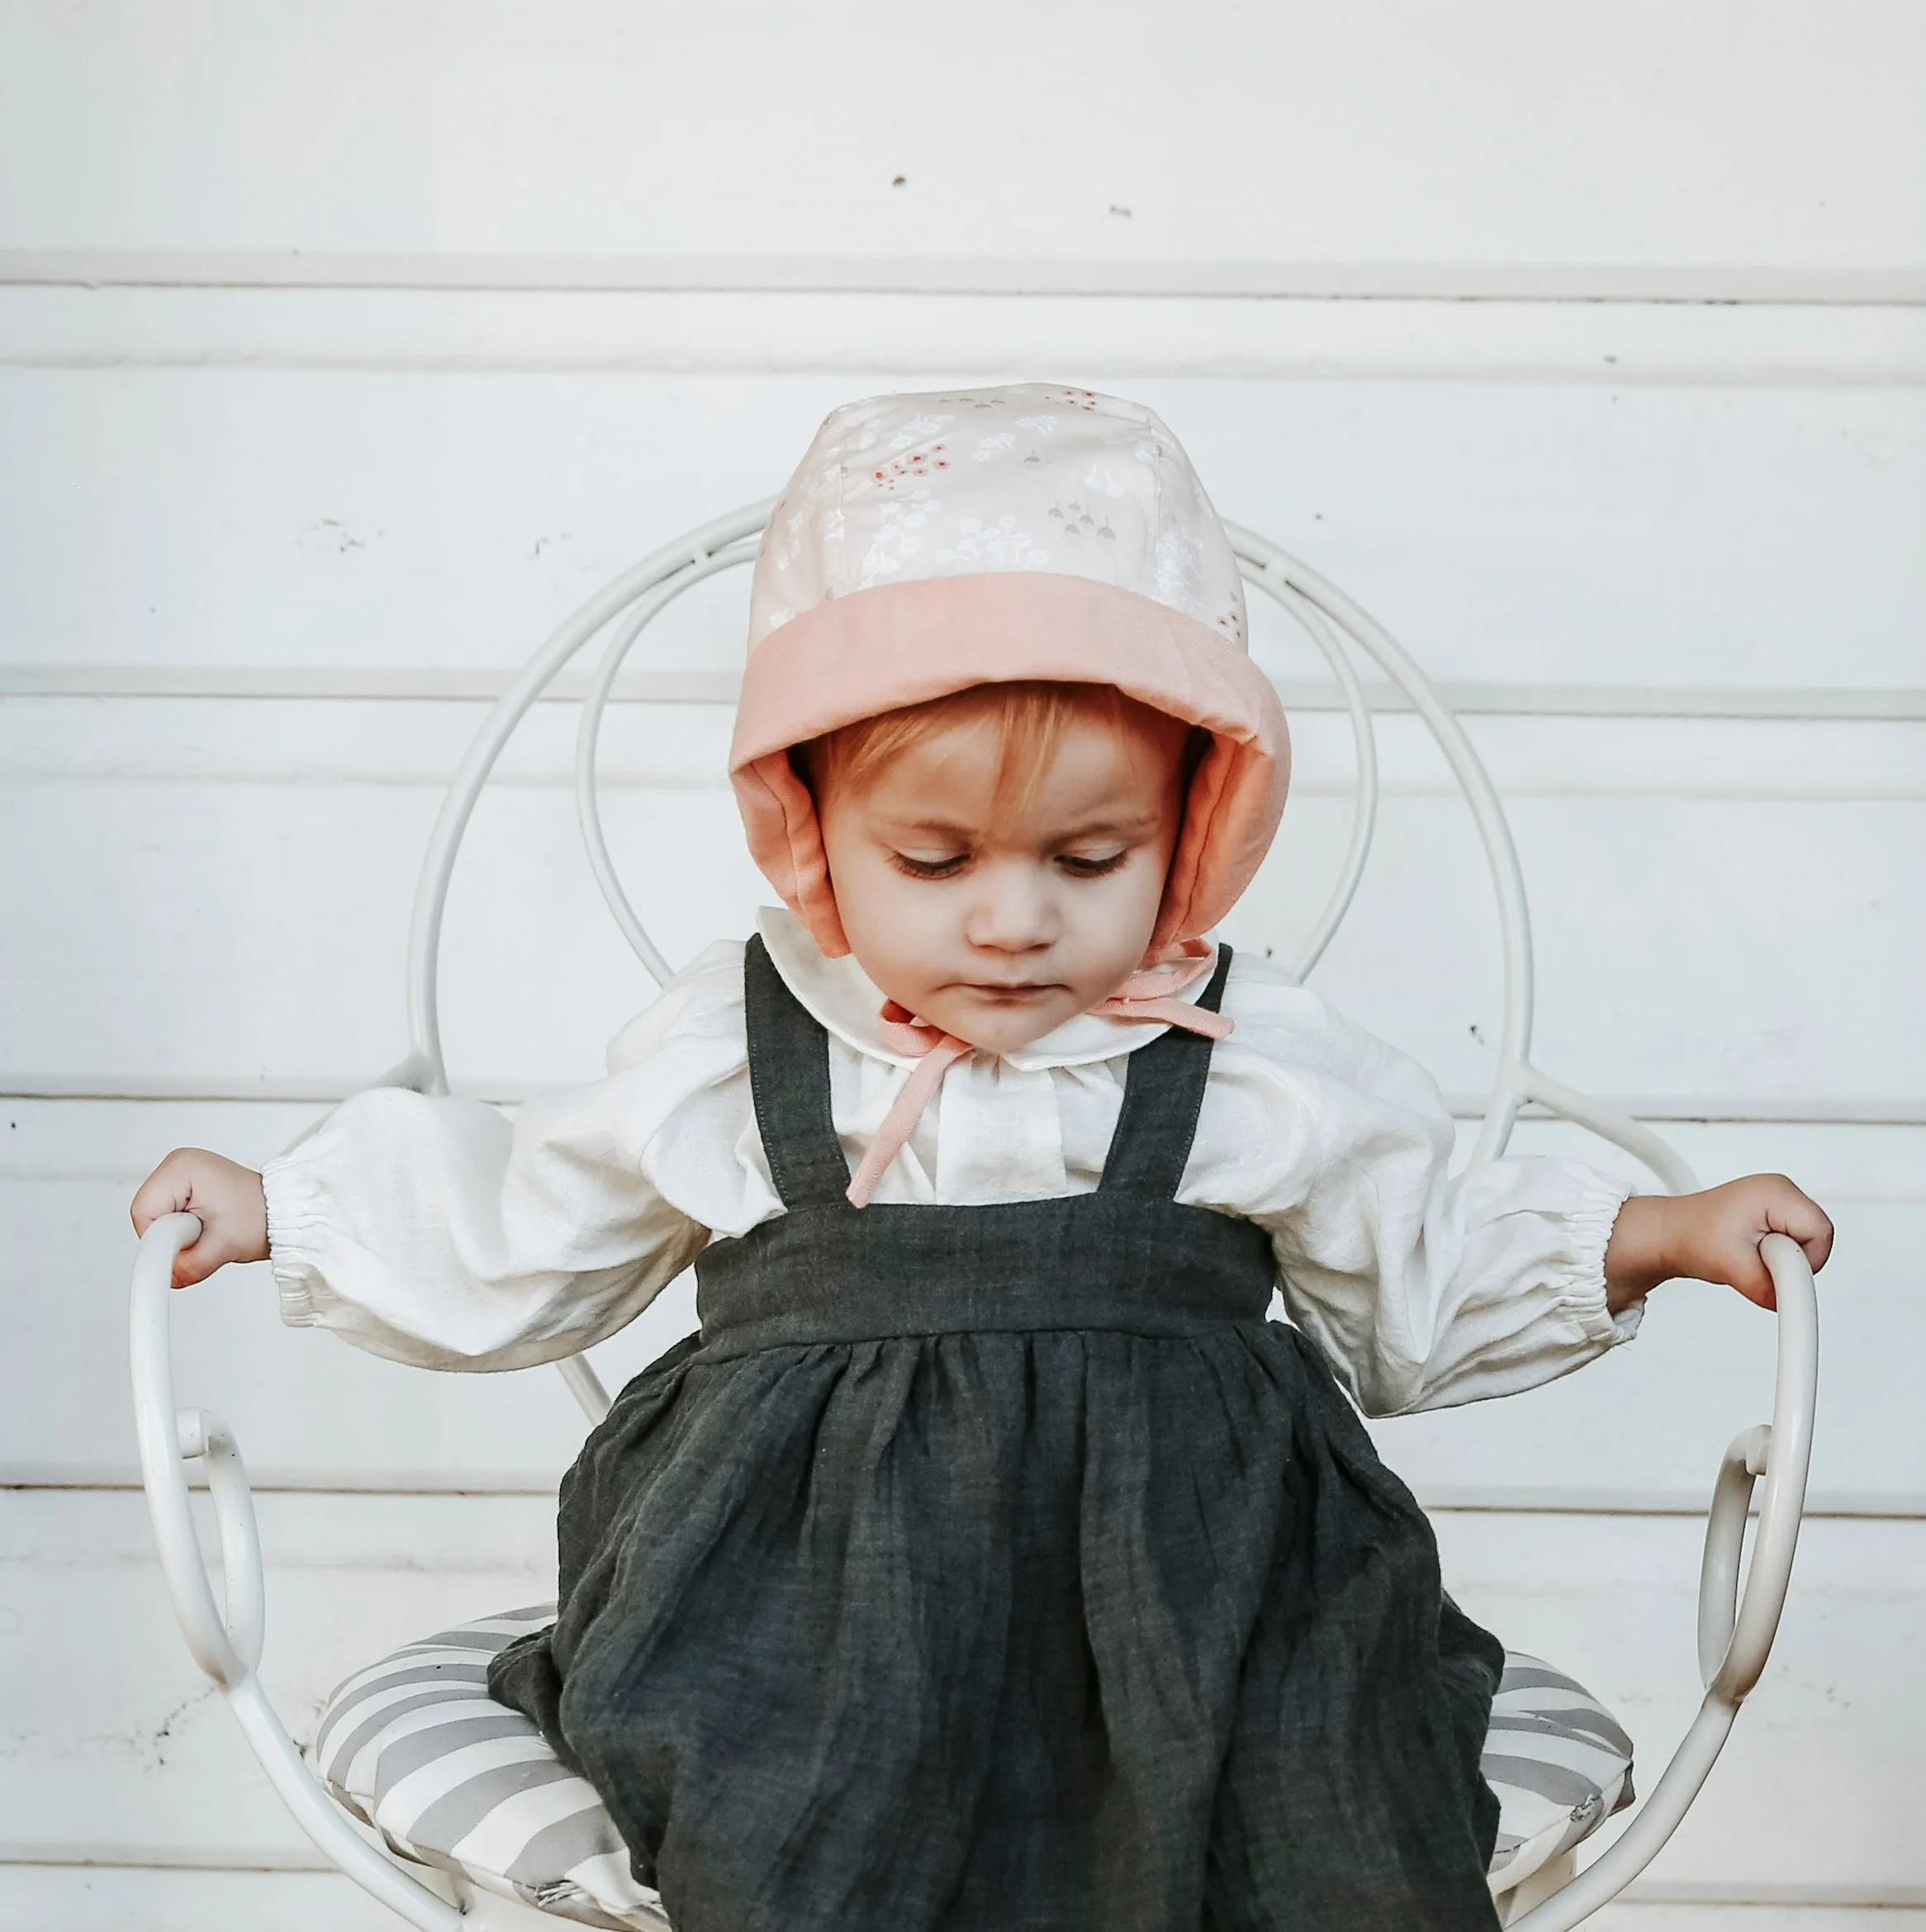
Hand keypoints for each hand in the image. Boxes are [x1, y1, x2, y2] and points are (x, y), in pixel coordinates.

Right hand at [130, 1148, 269, 1287]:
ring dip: (176, 1237)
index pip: (143, 1212)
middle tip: (203, 1239)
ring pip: (155, 1220)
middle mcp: (178, 1165)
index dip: (159, 1239)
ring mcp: (181, 1176)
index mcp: (182, 1167)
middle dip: (169, 1239)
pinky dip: (181, 1232)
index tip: (182, 1250)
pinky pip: (166, 1219)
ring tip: (209, 1232)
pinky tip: (205, 1229)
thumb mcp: (225, 1246)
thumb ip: (190, 1265)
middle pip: (147, 1216)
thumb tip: (166, 1277)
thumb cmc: (263, 1216)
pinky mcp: (185, 1189)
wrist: (284, 1214)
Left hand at [1605, 1174, 1832, 1312]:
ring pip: (1810, 1243)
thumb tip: (1790, 1303)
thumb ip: (1765, 1286)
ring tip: (1750, 1257)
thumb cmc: (1690, 1237)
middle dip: (1795, 1263)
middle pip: (1819, 1238)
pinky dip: (1781, 1257)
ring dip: (1786, 1261)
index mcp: (1774, 1192)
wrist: (1671, 1234)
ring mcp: (1779, 1200)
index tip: (1778, 1276)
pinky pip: (1798, 1243)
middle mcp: (1781, 1190)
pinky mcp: (1776, 1215)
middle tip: (1757, 1264)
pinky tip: (1755, 1254)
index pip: (1820, 1232)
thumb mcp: (1729, 1266)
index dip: (1804, 1262)